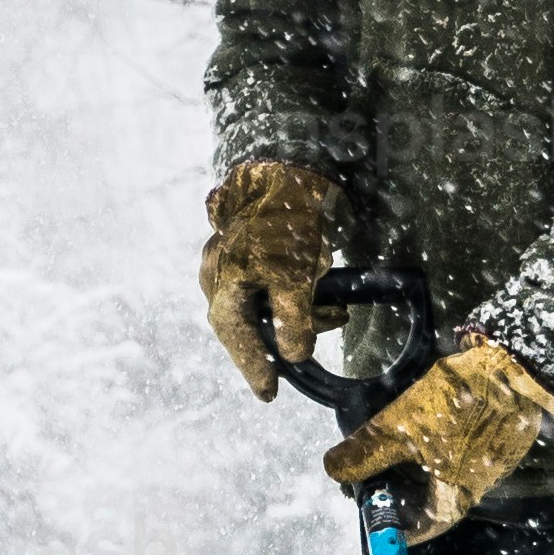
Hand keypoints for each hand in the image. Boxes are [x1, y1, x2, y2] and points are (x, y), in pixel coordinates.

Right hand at [199, 160, 334, 397]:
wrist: (287, 158)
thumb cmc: (285, 217)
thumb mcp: (294, 274)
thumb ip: (293, 319)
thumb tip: (293, 356)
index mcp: (222, 281)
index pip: (237, 337)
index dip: (254, 368)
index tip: (269, 395)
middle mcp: (218, 273)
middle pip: (247, 322)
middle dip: (277, 341)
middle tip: (298, 363)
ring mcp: (231, 258)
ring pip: (262, 301)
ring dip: (296, 315)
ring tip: (335, 316)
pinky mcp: (251, 246)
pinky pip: (269, 282)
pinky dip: (294, 294)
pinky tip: (324, 296)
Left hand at [326, 332, 553, 541]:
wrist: (514, 366)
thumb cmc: (458, 405)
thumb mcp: (400, 428)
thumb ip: (366, 452)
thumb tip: (333, 470)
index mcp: (456, 495)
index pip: (422, 527)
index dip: (395, 526)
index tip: (373, 515)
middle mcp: (475, 486)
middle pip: (431, 501)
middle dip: (400, 491)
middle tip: (370, 476)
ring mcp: (488, 461)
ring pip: (444, 475)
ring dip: (415, 468)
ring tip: (386, 449)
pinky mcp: (493, 437)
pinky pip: (458, 453)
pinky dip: (433, 449)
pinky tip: (418, 429)